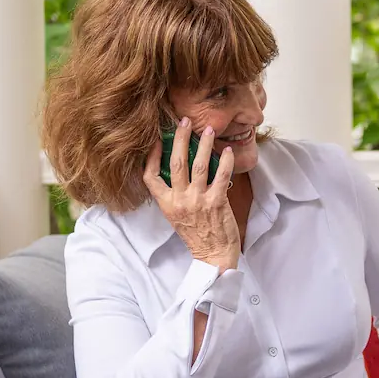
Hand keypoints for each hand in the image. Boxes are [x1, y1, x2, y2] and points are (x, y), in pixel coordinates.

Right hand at [143, 119, 238, 271]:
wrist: (213, 256)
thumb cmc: (197, 235)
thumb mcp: (177, 215)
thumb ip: (175, 194)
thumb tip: (180, 167)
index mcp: (166, 204)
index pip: (150, 176)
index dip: (152, 156)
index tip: (158, 140)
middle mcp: (180, 200)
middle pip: (176, 162)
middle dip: (180, 138)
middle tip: (185, 121)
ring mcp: (198, 201)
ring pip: (198, 165)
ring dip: (203, 144)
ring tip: (207, 129)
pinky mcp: (217, 203)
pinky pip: (221, 176)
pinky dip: (225, 161)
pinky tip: (228, 150)